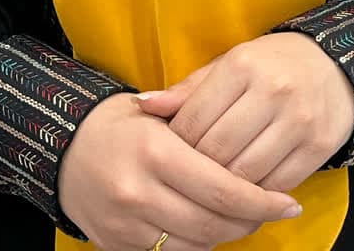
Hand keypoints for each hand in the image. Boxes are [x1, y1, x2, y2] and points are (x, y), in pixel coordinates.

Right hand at [58, 91, 303, 250]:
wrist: (66, 149)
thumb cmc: (123, 124)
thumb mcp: (160, 115)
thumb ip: (203, 131)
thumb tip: (256, 154)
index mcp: (156, 153)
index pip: (222, 189)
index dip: (262, 201)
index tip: (287, 202)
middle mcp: (140, 192)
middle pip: (214, 223)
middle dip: (251, 221)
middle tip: (275, 211)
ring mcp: (126, 225)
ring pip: (197, 244)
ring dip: (227, 235)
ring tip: (246, 218)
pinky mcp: (117, 246)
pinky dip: (198, 243)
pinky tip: (211, 226)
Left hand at [136, 33, 353, 193]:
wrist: (333, 66)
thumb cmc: (269, 66)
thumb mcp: (228, 66)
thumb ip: (188, 90)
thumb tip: (143, 106)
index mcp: (243, 65)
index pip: (194, 119)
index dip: (175, 145)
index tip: (168, 156)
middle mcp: (273, 90)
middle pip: (218, 150)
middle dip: (197, 171)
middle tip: (186, 180)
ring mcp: (299, 120)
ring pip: (246, 174)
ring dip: (224, 189)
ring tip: (211, 190)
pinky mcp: (319, 146)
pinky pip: (277, 184)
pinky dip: (256, 194)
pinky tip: (245, 191)